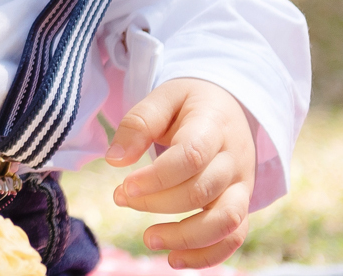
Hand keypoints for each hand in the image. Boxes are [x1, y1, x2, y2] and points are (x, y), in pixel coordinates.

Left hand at [106, 77, 255, 268]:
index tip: (124, 185)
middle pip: (202, 191)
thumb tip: (114, 160)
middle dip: (157, 203)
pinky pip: (234, 236)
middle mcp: (234, 158)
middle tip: (120, 198)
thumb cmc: (188, 103)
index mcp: (213, 126)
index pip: (191, 156)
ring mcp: (242, 184)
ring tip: (148, 239)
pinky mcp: (241, 203)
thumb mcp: (162, 98)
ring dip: (186, 237)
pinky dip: (208, 255)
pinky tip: (174, 259)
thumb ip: (138, 124)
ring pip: (226, 221)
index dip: (157, 177)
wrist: (228, 105)